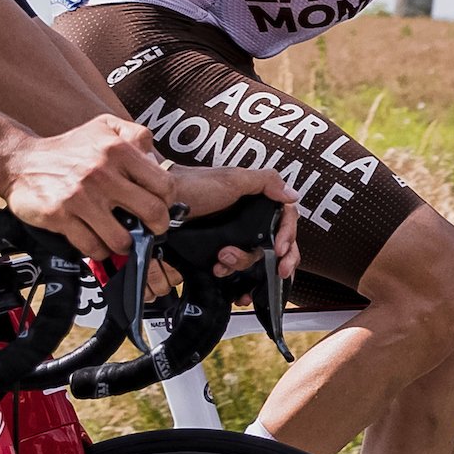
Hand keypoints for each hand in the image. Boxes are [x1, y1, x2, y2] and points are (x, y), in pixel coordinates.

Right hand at [1, 116, 191, 260]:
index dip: (167, 201)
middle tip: (149, 230)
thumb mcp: (103, 127)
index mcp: (117, 150)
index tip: (160, 207)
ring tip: (120, 238)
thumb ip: (136, 136)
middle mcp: (101, 173)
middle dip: (155, 228)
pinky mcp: (60, 217)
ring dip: (124, 244)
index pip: (164, 184)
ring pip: (122, 239)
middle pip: (152, 213)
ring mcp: (81, 197)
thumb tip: (157, 158)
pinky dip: (99, 250)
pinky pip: (93, 246)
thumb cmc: (68, 149)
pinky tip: (97, 240)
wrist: (20, 161)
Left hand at [158, 161, 304, 291]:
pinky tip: (221, 272)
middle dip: (274, 258)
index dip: (288, 236)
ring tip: (223, 258)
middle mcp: (248, 220)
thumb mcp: (233, 178)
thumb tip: (293, 196)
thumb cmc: (195, 185)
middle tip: (277, 270)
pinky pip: (233, 269)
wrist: (160, 201)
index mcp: (256, 202)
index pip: (285, 220)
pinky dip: (232, 275)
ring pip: (253, 259)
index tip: (280, 249)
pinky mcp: (216, 251)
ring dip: (242, 262)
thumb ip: (266, 182)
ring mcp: (232, 237)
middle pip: (274, 245)